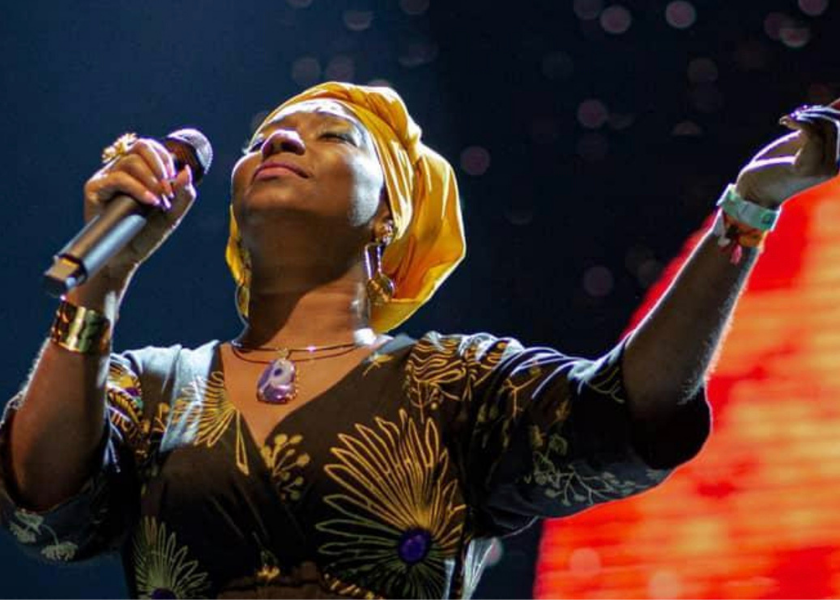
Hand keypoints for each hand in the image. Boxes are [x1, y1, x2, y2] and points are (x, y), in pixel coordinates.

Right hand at [82, 136, 196, 280]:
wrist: (124, 257)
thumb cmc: (145, 235)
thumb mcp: (171, 215)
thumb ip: (182, 195)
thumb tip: (186, 171)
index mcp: (138, 171)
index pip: (151, 148)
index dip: (166, 159)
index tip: (173, 181)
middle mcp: (121, 169)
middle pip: (141, 147)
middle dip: (160, 166)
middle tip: (167, 190)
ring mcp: (107, 178)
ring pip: (131, 161)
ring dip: (151, 179)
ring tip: (158, 200)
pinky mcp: (95, 189)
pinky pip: (117, 178)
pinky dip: (137, 188)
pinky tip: (149, 201)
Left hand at [735, 100, 839, 207]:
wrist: (754, 190)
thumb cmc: (773, 166)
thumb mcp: (799, 142)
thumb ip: (817, 126)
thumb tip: (838, 102)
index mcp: (835, 160)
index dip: (830, 112)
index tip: (806, 110)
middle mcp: (834, 166)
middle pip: (839, 125)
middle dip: (818, 112)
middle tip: (797, 113)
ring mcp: (824, 169)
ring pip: (830, 128)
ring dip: (808, 116)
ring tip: (790, 119)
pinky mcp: (809, 168)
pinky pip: (813, 134)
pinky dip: (799, 121)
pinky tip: (784, 121)